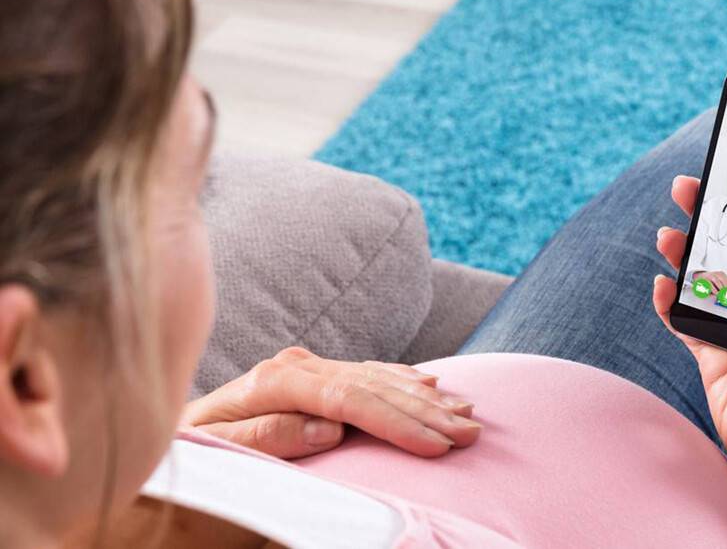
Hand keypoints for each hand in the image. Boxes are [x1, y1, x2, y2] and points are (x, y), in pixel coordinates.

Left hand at [182, 347, 481, 458]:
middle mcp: (296, 365)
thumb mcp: (213, 448)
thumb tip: (326, 428)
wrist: (169, 425)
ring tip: (466, 411)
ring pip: (378, 375)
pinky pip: (368, 371)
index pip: (350, 399)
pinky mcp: (314, 371)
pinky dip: (402, 379)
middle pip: (373, 385)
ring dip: (425, 396)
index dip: (397, 422)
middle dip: (426, 410)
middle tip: (471, 430)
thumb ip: (265, 435)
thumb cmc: (189, 447)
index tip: (437, 444)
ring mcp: (307, 365)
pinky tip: (429, 383)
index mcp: (275, 381)